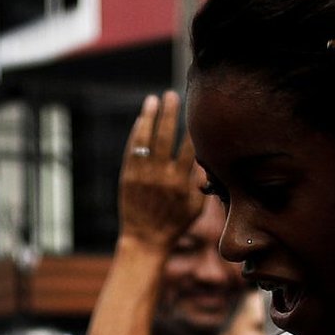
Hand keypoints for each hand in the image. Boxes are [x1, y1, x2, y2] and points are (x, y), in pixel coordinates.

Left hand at [118, 91, 207, 250]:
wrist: (145, 240)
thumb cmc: (174, 225)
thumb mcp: (195, 209)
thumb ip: (200, 184)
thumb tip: (205, 161)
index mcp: (180, 183)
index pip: (189, 148)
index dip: (192, 128)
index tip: (196, 113)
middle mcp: (161, 176)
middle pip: (166, 136)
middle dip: (169, 113)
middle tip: (172, 95)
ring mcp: (143, 175)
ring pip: (146, 139)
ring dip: (150, 116)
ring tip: (153, 99)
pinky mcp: (128, 176)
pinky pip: (132, 149)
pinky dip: (137, 133)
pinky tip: (141, 120)